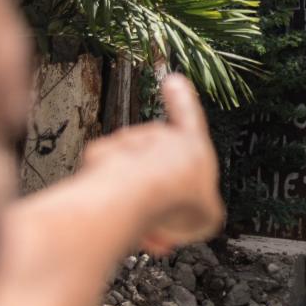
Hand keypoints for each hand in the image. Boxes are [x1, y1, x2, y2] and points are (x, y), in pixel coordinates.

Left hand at [80, 74, 223, 254]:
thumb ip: (198, 210)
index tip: (173, 80)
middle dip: (156, 189)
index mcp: (191, 144)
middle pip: (155, 160)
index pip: (188, 114)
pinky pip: (104, 178)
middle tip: (161, 219)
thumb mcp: (207, 215)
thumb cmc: (175, 201)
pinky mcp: (99, 156)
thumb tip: (186, 217)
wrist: (138, 196)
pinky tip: (121, 219)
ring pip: (129, 172)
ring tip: (143, 225)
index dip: (182, 98)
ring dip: (134, 198)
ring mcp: (126, 145)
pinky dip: (109, 197)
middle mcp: (158, 137)